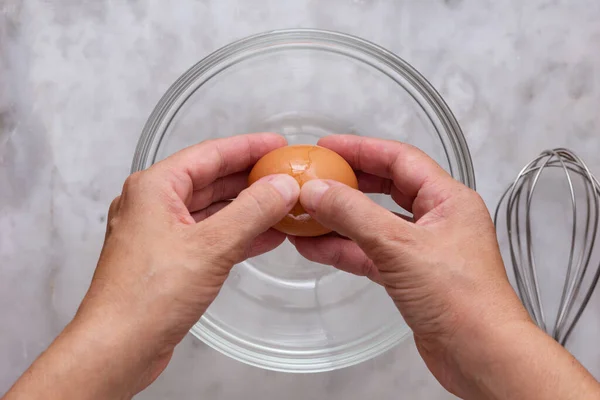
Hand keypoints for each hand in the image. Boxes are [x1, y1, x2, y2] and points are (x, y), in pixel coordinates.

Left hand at [4, 133, 299, 399]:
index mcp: (154, 188)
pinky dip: (238, 234)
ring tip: (283, 205)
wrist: (118, 348)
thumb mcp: (211, 246)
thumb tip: (282, 186)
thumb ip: (252, 211)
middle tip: (285, 175)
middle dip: (251, 179)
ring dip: (248, 208)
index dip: (248, 147)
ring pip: (213, 210)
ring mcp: (160, 233)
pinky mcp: (170, 259)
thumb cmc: (146, 297)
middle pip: (211, 180)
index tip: (277, 146)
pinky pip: (210, 236)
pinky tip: (266, 237)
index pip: (210, 154)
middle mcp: (153, 205)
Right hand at [290, 135, 599, 398]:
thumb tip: (317, 191)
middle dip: (349, 182)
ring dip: (340, 219)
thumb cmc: (461, 299)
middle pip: (386, 188)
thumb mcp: (399, 246)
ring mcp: (422, 249)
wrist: (479, 355)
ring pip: (374, 223)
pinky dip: (344, 249)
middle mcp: (437, 219)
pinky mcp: (410, 277)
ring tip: (305, 213)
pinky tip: (315, 246)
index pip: (400, 159)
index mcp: (448, 199)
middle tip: (315, 176)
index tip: (328, 147)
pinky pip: (371, 253)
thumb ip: (354, 215)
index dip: (361, 149)